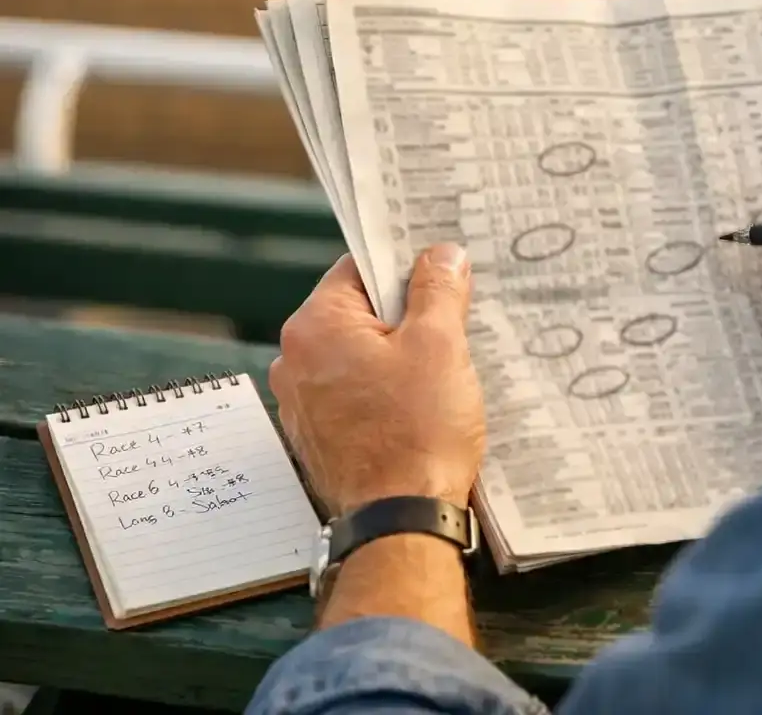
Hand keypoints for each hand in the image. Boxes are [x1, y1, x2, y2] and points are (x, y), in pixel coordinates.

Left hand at [269, 244, 484, 516]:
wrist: (402, 520)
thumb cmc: (417, 433)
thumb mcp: (440, 346)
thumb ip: (438, 290)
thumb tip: (441, 255)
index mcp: (315, 327)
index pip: (358, 268)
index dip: (405, 266)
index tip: (442, 273)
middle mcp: (294, 361)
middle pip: (358, 313)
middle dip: (406, 316)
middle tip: (453, 327)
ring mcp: (302, 403)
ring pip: (358, 355)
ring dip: (397, 356)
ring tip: (441, 373)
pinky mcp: (318, 436)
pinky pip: (354, 393)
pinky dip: (384, 391)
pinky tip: (420, 407)